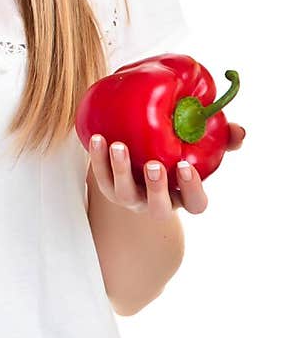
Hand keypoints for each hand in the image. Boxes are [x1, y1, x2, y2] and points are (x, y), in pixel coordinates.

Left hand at [88, 123, 246, 218]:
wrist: (141, 152)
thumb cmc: (179, 151)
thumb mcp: (201, 146)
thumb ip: (222, 140)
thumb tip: (239, 131)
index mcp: (183, 195)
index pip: (195, 203)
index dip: (192, 189)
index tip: (186, 166)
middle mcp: (157, 202)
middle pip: (158, 206)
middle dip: (156, 187)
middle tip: (154, 165)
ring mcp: (131, 197)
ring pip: (124, 193)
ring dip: (120, 170)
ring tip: (118, 145)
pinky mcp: (108, 186)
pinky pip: (100, 176)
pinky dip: (98, 158)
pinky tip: (98, 137)